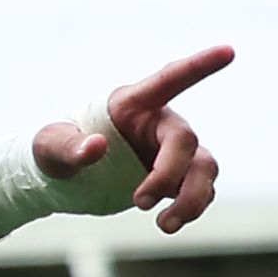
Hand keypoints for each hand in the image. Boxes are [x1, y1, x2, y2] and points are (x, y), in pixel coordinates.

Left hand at [32, 45, 230, 233]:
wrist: (63, 178)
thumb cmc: (54, 150)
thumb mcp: (49, 146)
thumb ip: (68, 146)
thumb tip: (95, 147)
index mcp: (132, 104)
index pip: (169, 80)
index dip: (199, 66)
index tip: (228, 50)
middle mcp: (159, 123)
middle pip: (185, 141)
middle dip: (168, 173)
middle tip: (140, 202)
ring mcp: (171, 151)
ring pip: (203, 168)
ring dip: (193, 198)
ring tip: (166, 226)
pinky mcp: (176, 177)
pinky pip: (200, 189)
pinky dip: (192, 207)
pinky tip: (169, 222)